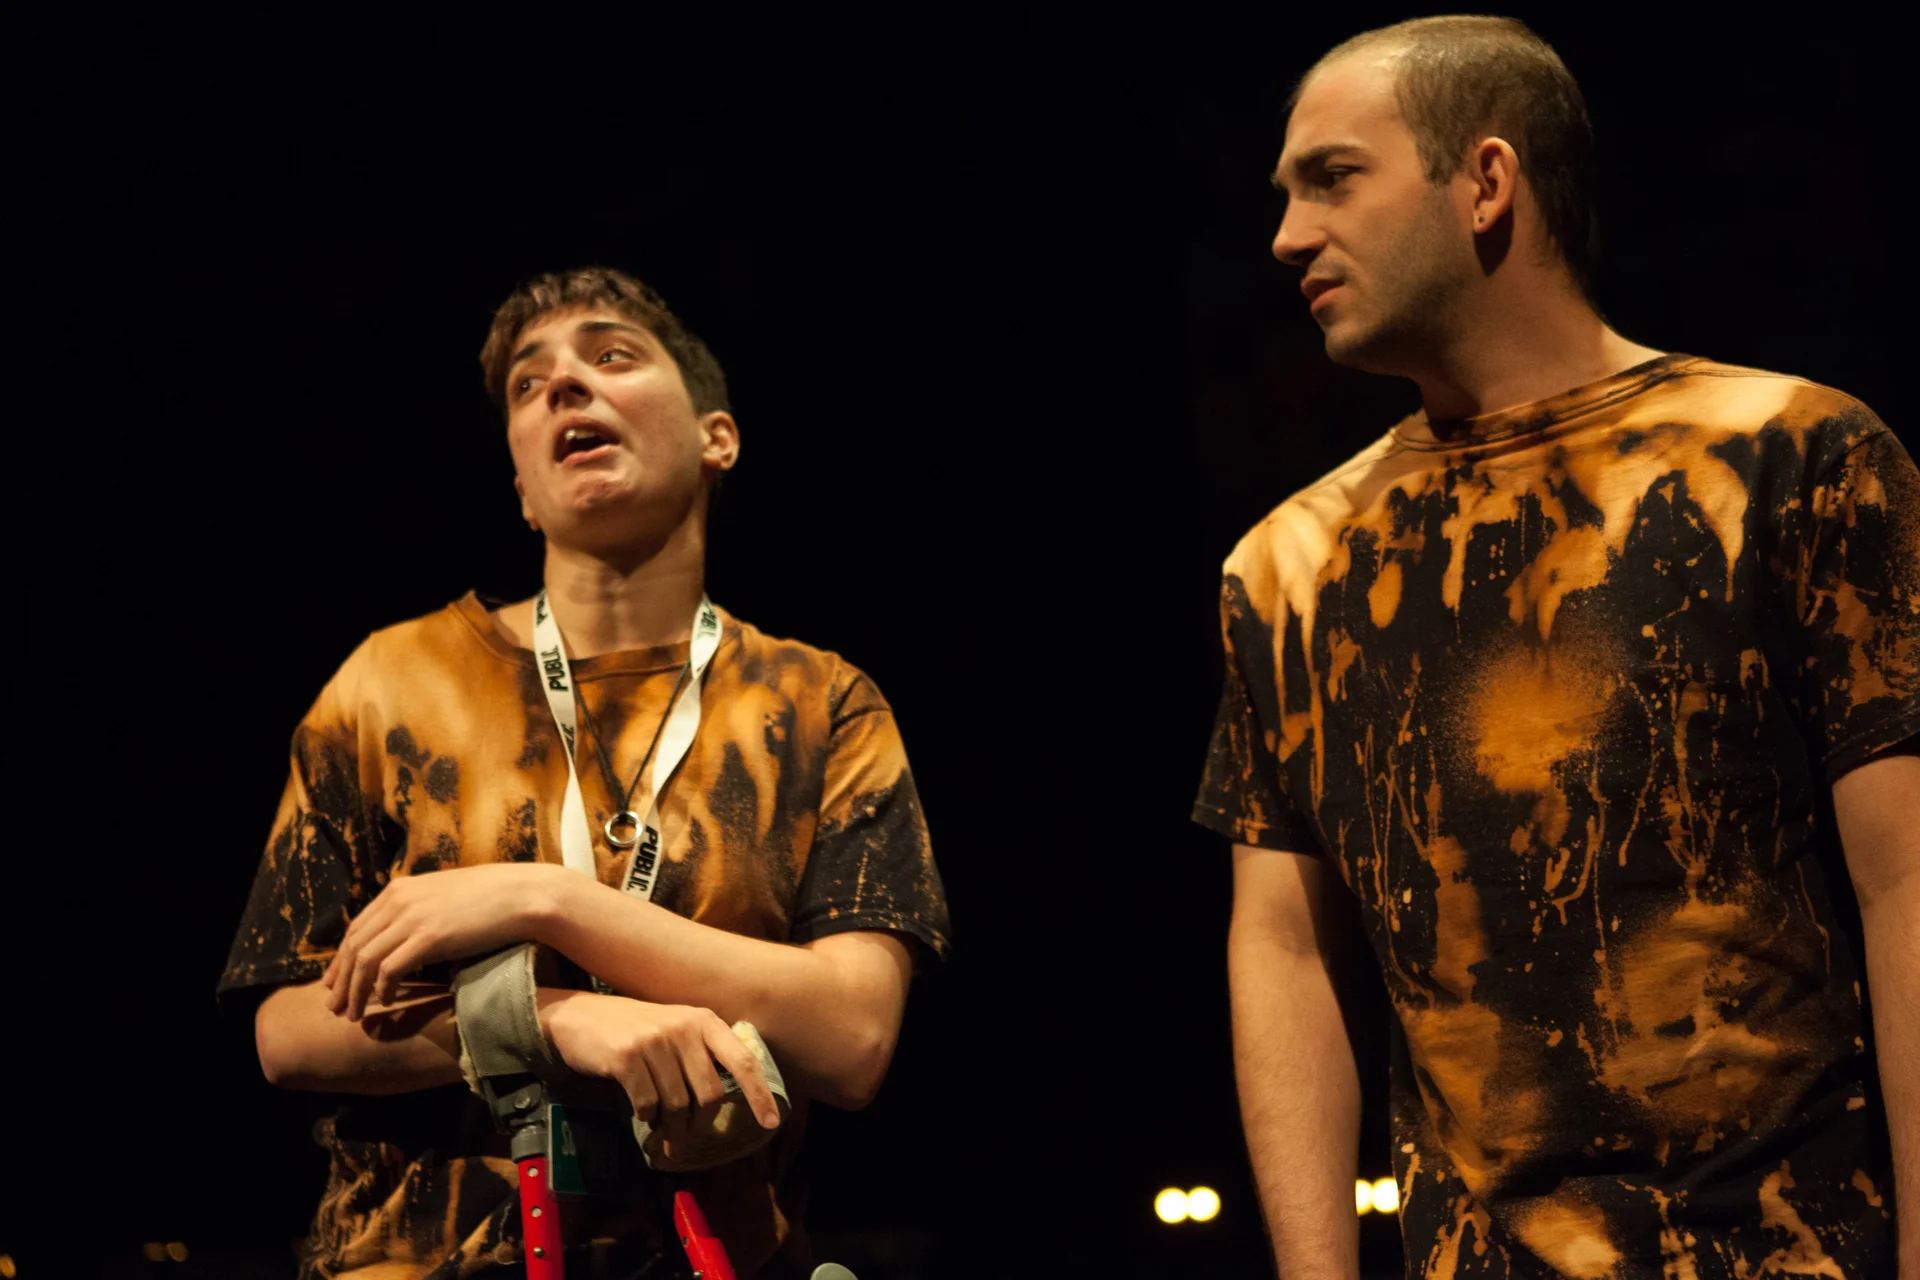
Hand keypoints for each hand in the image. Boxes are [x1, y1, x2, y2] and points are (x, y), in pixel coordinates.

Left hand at [323, 863, 565, 1019]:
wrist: (521, 894)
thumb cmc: (489, 898)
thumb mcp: (441, 897)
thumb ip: (416, 911)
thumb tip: (401, 937)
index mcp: (399, 889)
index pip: (357, 929)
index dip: (341, 960)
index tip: (335, 983)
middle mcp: (399, 900)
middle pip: (354, 946)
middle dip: (340, 981)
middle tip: (335, 1008)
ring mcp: (412, 917)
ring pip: (365, 960)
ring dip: (355, 991)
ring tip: (354, 1014)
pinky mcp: (428, 936)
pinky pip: (389, 968)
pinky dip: (381, 989)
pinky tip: (385, 1001)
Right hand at [537, 990, 782, 1153]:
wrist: (581, 1016)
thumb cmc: (635, 1029)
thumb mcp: (676, 1029)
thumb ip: (702, 1054)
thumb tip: (726, 1099)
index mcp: (704, 1021)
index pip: (743, 1060)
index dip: (759, 1094)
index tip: (771, 1121)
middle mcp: (684, 1027)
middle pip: (710, 1094)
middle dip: (700, 1125)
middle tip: (686, 1141)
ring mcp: (655, 1041)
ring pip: (678, 1104)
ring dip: (671, 1128)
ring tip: (664, 1136)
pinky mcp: (627, 1057)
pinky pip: (647, 1104)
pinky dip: (646, 1117)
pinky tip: (640, 1114)